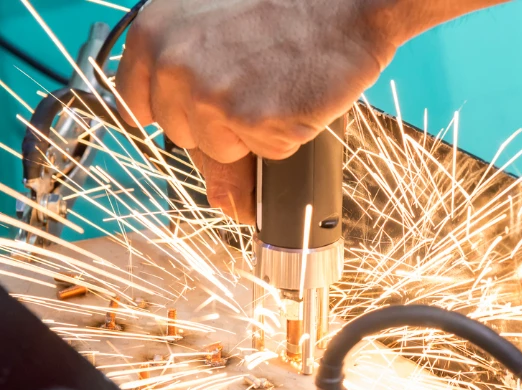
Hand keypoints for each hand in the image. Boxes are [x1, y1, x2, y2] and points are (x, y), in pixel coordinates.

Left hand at [117, 0, 397, 222]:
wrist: (344, 6)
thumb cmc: (289, 8)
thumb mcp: (221, 33)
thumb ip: (193, 96)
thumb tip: (220, 198)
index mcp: (155, 33)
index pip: (137, 104)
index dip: (175, 113)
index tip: (198, 109)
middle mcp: (173, 64)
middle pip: (184, 136)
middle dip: (220, 125)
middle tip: (255, 85)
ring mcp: (210, 96)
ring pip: (223, 152)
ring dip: (254, 133)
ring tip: (277, 87)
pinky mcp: (250, 120)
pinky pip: (266, 154)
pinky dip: (286, 134)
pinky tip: (295, 96)